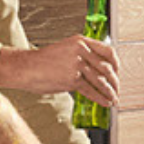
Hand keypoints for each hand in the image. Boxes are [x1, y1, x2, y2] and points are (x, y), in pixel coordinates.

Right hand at [0, 35, 118, 105]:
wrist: (26, 67)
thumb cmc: (43, 60)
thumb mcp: (65, 49)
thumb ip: (81, 55)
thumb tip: (96, 70)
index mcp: (80, 41)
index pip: (107, 51)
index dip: (116, 64)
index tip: (117, 72)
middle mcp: (81, 51)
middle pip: (107, 67)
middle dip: (115, 81)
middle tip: (117, 88)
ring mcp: (76, 65)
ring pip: (101, 80)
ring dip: (110, 92)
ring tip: (113, 98)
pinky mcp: (71, 80)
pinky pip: (91, 90)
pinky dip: (100, 98)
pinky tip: (105, 102)